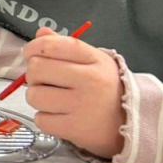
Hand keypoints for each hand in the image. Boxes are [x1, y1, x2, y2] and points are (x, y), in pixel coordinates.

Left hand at [23, 27, 125, 158]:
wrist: (130, 122)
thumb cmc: (104, 87)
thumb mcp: (92, 60)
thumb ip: (64, 45)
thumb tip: (41, 33)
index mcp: (93, 59)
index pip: (51, 45)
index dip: (33, 48)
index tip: (32, 55)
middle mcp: (90, 80)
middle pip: (36, 69)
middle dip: (34, 75)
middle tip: (46, 81)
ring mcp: (83, 106)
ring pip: (34, 95)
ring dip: (38, 98)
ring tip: (54, 99)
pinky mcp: (75, 129)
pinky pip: (40, 119)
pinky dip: (45, 118)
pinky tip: (60, 116)